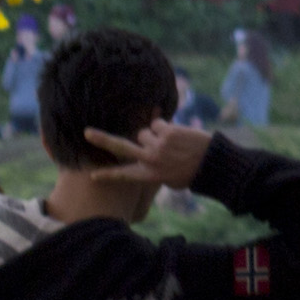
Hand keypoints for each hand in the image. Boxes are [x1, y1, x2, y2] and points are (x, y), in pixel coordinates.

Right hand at [84, 121, 213, 187]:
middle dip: (102, 140)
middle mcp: (150, 160)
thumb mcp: (168, 177)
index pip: (124, 176)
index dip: (108, 175)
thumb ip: (153, 166)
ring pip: (144, 132)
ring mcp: (157, 145)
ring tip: (169, 142)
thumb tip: (144, 141)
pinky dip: (164, 126)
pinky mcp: (167, 132)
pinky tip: (176, 134)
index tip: (92, 176)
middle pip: (121, 147)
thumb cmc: (190, 172)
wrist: (213, 162)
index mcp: (149, 176)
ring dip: (153, 134)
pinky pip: (158, 122)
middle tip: (87, 133)